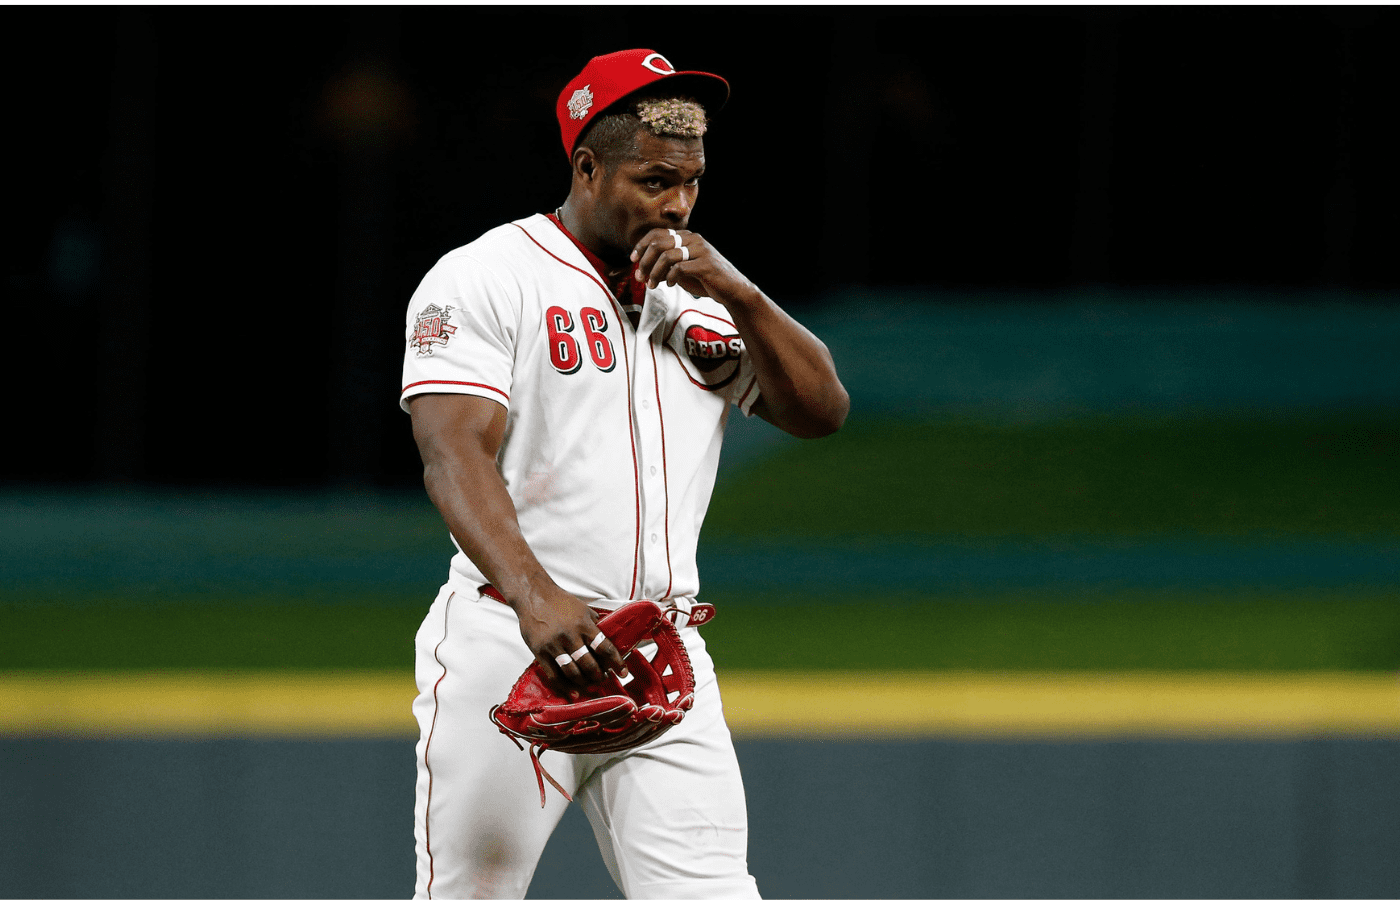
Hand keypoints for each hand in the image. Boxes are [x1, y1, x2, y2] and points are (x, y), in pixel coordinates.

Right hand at [513, 586, 629, 697]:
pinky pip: (553, 674)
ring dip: (584, 682)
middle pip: (589, 664)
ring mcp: (554, 645)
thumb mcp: (583, 609)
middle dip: (598, 675)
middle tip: (602, 679)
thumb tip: (608, 640)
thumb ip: (594, 624)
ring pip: (572, 672)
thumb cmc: (560, 601)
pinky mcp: (539, 652)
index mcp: (584, 624)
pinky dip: (564, 687)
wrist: (533, 595)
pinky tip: (573, 694)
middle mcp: (570, 636)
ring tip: (589, 684)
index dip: (616, 662)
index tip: (623, 673)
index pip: (604, 647)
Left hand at [630, 228, 754, 303]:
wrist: (732, 290)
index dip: (641, 245)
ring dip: (655, 272)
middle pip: (659, 243)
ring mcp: (701, 250)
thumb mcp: (682, 270)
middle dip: (645, 260)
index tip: (633, 259)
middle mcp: (693, 239)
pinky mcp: (705, 264)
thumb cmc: (706, 280)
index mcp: (687, 237)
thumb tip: (642, 270)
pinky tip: (669, 284)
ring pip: (667, 255)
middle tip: (640, 276)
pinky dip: (670, 277)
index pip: (658, 233)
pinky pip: (679, 268)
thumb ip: (665, 266)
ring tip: (651, 285)